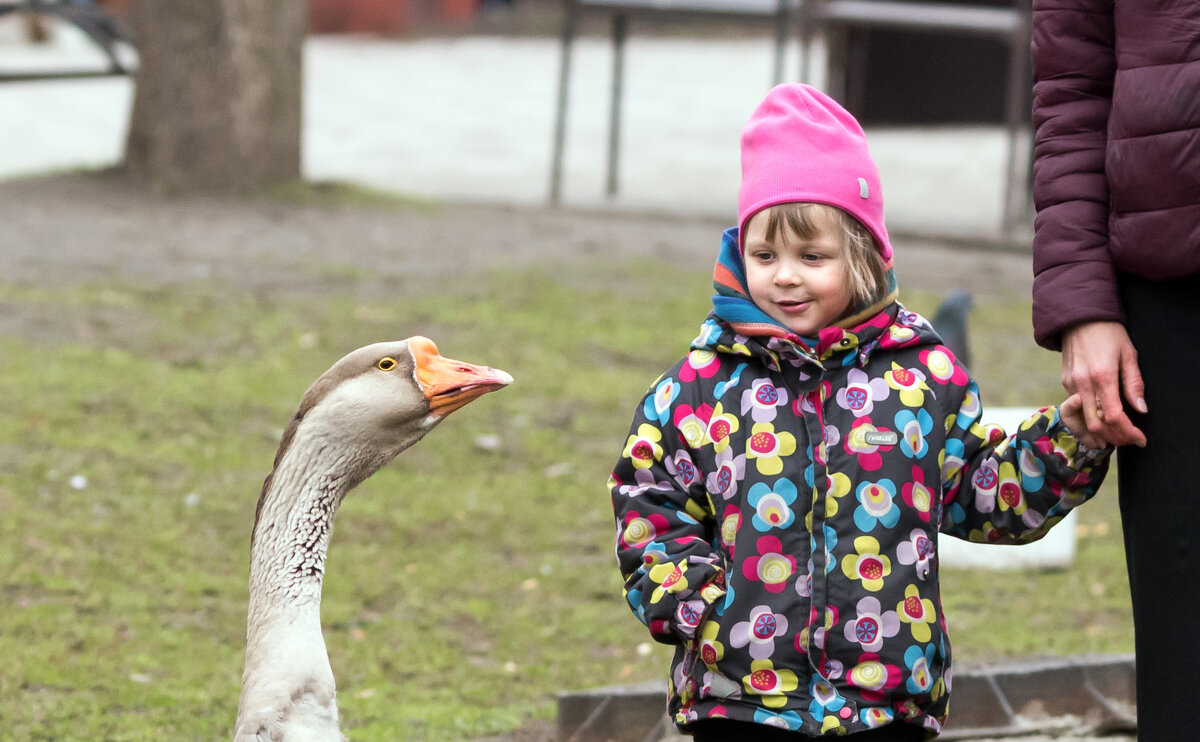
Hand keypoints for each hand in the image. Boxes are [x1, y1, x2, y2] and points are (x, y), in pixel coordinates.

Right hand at [1060, 321, 1146, 446]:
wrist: (1078, 317)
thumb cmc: (1108, 333)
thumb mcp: (1129, 354)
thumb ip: (1134, 383)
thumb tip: (1141, 409)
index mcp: (1102, 376)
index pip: (1114, 416)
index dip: (1128, 432)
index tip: (1140, 439)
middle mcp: (1083, 384)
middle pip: (1095, 424)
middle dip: (1113, 438)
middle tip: (1128, 441)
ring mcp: (1071, 384)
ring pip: (1083, 419)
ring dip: (1100, 432)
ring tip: (1115, 436)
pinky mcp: (1065, 382)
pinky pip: (1077, 406)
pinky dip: (1090, 417)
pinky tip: (1102, 417)